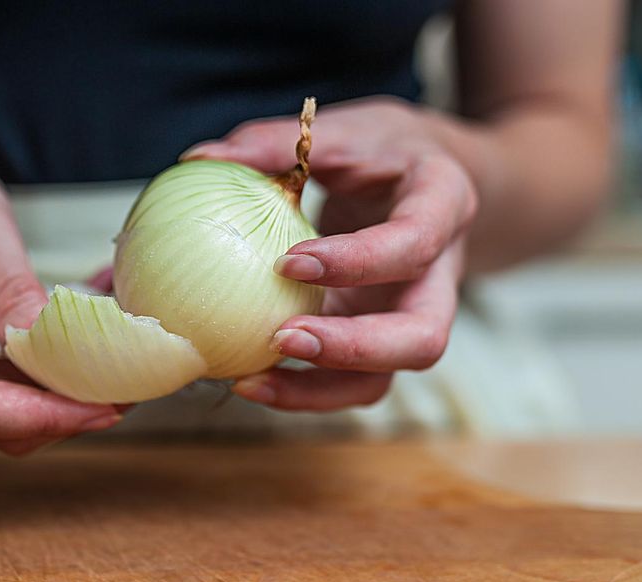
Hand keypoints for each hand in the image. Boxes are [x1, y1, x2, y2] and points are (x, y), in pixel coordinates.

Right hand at [0, 113, 120, 452]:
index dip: (44, 417)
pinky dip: (53, 370)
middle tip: (130, 381)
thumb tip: (44, 338)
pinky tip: (89, 337)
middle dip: (67, 413)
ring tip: (120, 357)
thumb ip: (6, 282)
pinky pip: (8, 383)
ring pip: (8, 412)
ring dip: (67, 395)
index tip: (108, 404)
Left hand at [183, 98, 476, 410]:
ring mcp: (412, 318)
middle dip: (352, 350)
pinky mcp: (380, 343)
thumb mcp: (344, 130)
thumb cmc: (384, 151)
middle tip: (281, 338)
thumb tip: (198, 159)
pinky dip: (303, 390)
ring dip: (320, 390)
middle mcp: (440, 277)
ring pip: (387, 378)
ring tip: (250, 381)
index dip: (359, 261)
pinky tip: (248, 379)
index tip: (289, 262)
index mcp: (444, 206)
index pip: (414, 244)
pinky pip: (351, 383)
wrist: (434, 179)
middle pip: (422, 339)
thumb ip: (278, 142)